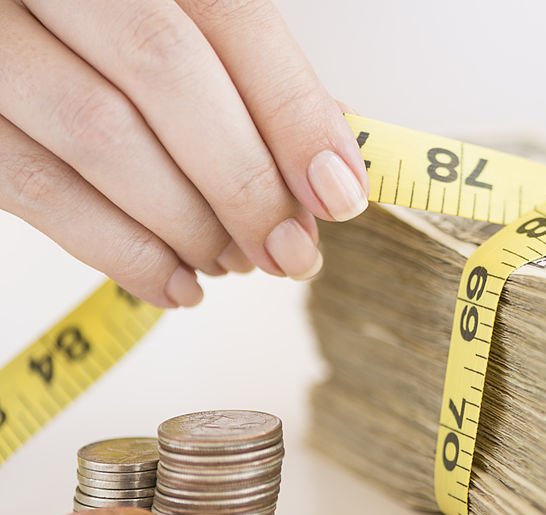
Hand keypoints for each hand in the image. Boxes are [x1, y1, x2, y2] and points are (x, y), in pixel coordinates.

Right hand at [0, 0, 368, 306]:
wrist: (6, 29)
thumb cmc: (103, 41)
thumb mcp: (182, 35)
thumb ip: (249, 81)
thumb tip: (336, 157)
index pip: (231, 20)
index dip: (294, 112)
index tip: (339, 192)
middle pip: (167, 74)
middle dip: (245, 180)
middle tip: (290, 251)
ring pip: (102, 134)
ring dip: (189, 222)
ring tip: (234, 263)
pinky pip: (38, 188)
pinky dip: (121, 252)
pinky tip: (177, 283)